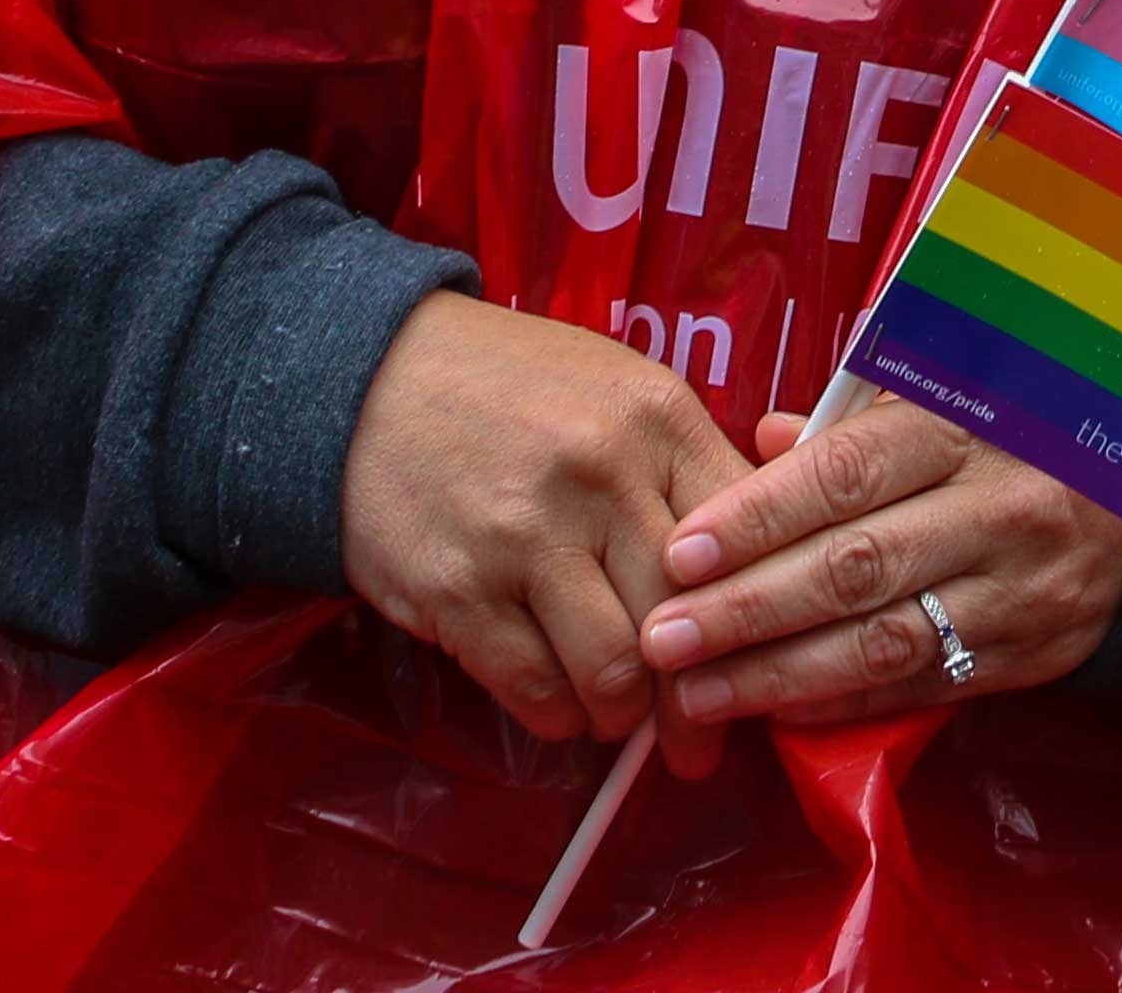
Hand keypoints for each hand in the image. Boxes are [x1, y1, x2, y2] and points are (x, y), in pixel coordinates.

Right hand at [334, 298, 755, 751]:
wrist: (364, 380)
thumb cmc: (509, 391)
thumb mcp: (615, 394)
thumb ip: (682, 471)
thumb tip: (751, 571)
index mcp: (657, 418)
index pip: (745, 538)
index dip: (758, 617)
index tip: (757, 663)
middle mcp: (602, 474)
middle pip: (687, 618)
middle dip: (696, 700)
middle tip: (695, 740)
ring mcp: (527, 535)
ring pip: (616, 670)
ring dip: (623, 714)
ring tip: (617, 716)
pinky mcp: (459, 590)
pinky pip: (534, 687)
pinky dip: (558, 716)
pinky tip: (560, 708)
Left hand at [640, 395, 1121, 745]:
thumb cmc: (1024, 438)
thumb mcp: (957, 401)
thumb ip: (856, 427)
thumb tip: (762, 441)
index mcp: (969, 427)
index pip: (849, 474)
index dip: (761, 515)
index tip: (682, 551)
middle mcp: (997, 508)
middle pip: (855, 566)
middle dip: (748, 608)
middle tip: (663, 638)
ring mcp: (1017, 588)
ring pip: (883, 641)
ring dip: (781, 674)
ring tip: (699, 693)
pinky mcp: (1028, 654)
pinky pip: (921, 686)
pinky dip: (845, 703)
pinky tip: (780, 712)